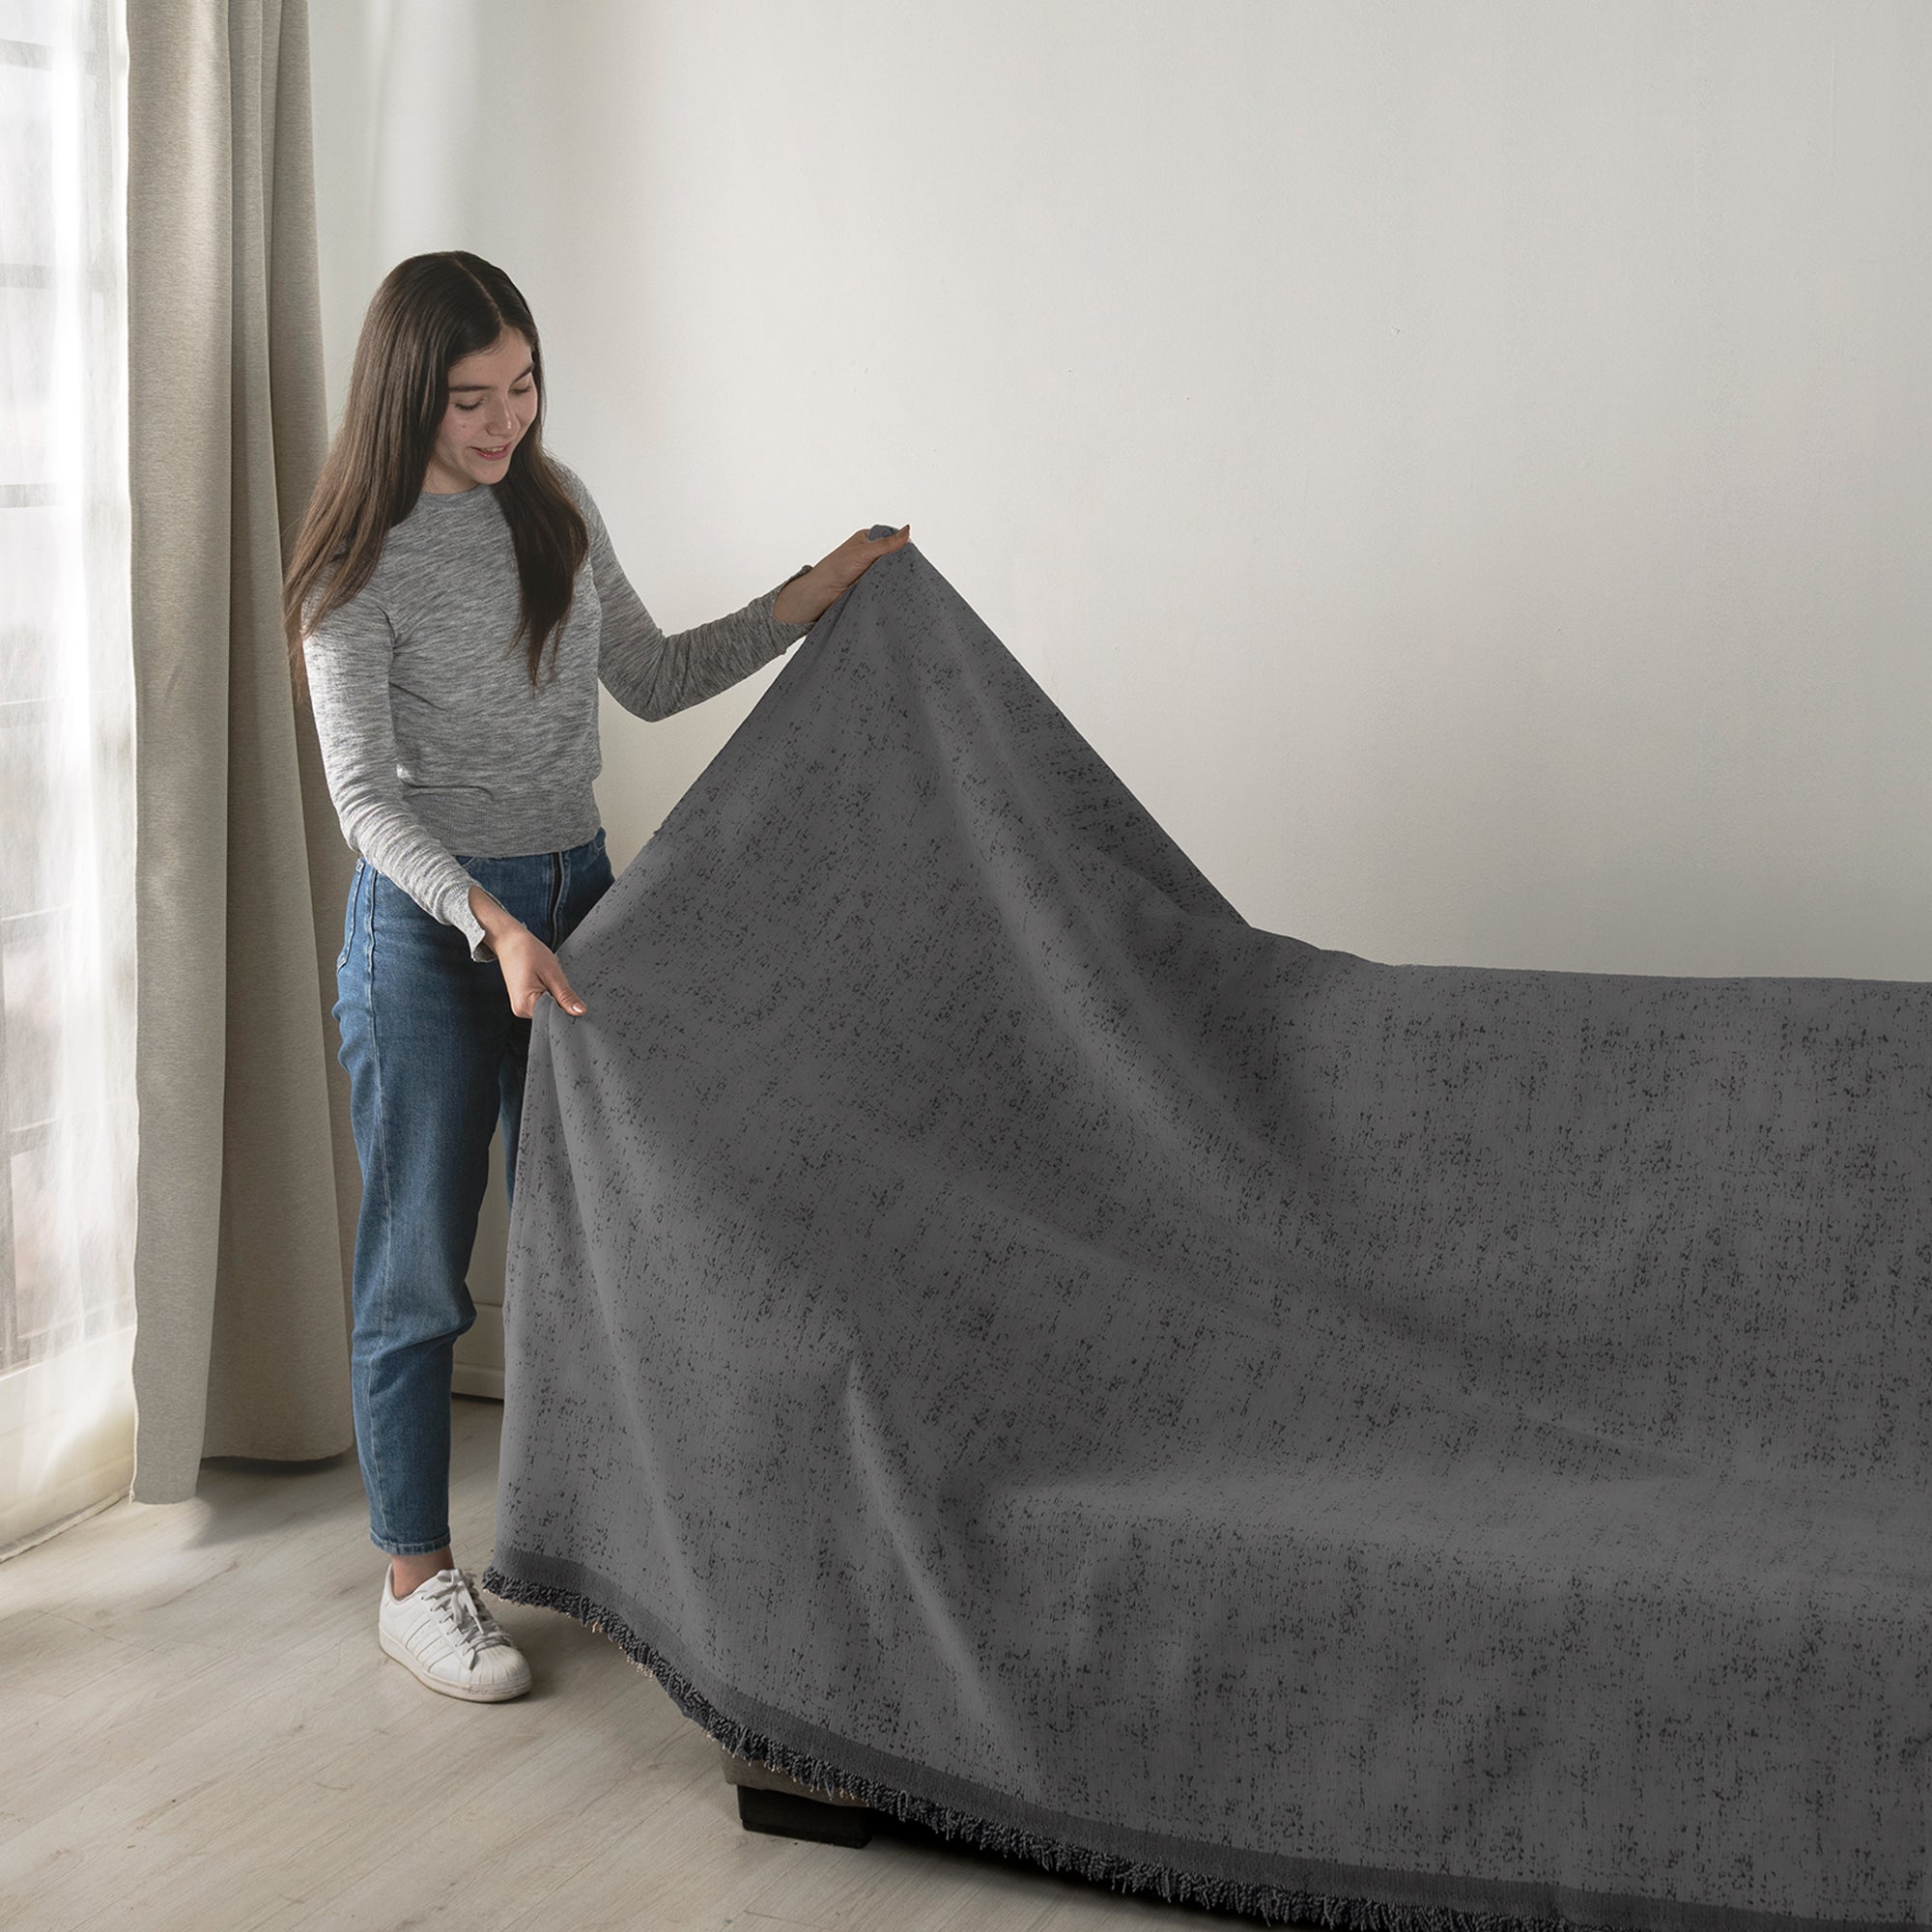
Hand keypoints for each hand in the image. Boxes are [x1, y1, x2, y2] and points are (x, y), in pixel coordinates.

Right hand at [469, 885, 586, 1017]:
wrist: (510, 941)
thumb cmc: (528, 952)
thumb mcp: (553, 974)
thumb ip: (566, 996)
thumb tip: (580, 1012)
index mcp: (525, 1005)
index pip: (554, 1018)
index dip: (567, 1011)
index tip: (574, 999)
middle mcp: (520, 1010)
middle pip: (551, 1015)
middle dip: (561, 1003)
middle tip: (559, 983)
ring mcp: (521, 1007)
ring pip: (548, 1009)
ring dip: (555, 998)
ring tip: (550, 980)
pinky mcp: (523, 1001)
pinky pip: (542, 1004)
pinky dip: (549, 995)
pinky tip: (546, 983)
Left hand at [772, 523, 910, 628]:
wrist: (822, 593)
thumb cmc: (836, 568)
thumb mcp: (864, 552)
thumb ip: (886, 543)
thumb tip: (908, 529)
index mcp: (868, 539)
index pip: (892, 538)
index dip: (902, 545)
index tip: (911, 553)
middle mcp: (871, 553)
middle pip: (894, 556)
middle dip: (900, 562)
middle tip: (910, 569)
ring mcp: (872, 569)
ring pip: (891, 571)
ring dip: (895, 576)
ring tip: (904, 580)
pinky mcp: (872, 584)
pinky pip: (887, 584)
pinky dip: (891, 586)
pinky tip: (898, 589)